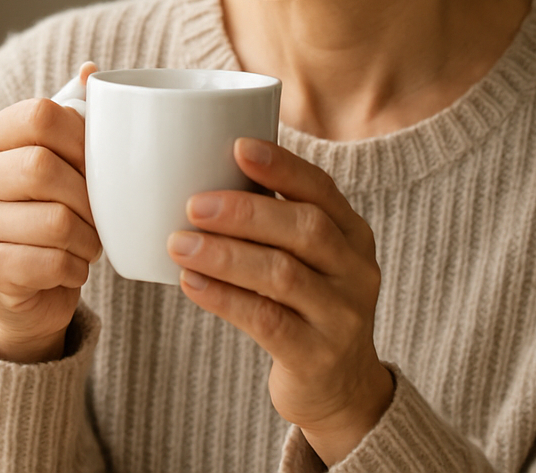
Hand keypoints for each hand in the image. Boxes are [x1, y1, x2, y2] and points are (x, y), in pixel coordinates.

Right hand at [0, 63, 100, 362]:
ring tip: (89, 243)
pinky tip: (71, 267)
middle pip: (44, 168)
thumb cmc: (47, 211)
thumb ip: (72, 116)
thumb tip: (92, 70)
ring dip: (88, 238)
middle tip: (101, 216)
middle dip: (89, 197)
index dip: (82, 137)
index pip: (40, 115)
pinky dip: (75, 268)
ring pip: (55, 221)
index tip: (98, 165)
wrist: (23, 288)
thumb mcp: (58, 160)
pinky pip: (50, 262)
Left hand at [167, 137, 393, 464]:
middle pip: (305, 228)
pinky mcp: (317, 355)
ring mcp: (342, 315)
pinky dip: (224, 298)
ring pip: (283, 274)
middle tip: (195, 204)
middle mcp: (356, 271)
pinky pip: (266, 320)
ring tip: (179, 243)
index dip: (282, 166)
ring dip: (226, 254)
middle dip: (246, 211)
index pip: (322, 189)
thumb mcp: (309, 260)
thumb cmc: (306, 306)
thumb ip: (276, 222)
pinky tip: (191, 282)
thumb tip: (207, 171)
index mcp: (353, 235)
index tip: (239, 147)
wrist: (340, 388)